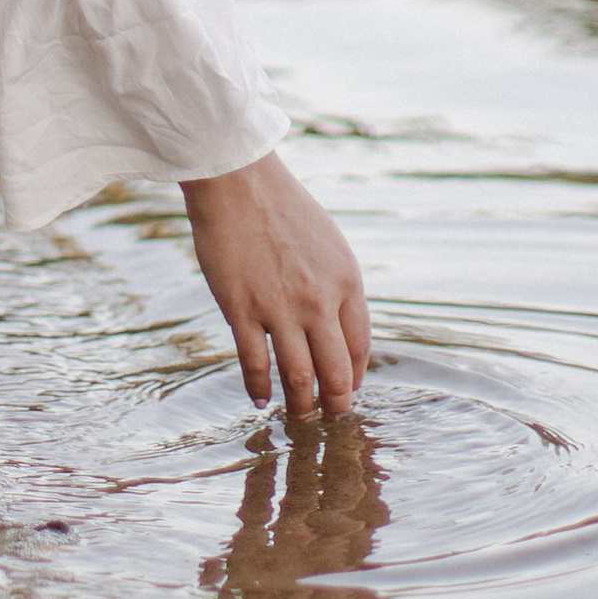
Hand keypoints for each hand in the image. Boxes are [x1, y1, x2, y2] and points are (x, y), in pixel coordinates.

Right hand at [180, 151, 369, 417]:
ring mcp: (280, 308)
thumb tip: (336, 327)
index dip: (353, 377)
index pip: (359, 347)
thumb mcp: (328, 245)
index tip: (346, 391)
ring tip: (299, 417)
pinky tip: (260, 399)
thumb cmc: (282, 207)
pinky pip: (255, 363)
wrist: (238, 181)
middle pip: (334, 373)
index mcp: (346, 282)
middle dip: (334, 404)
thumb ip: (336, 286)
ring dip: (300, 406)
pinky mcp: (242, 309)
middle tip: (329, 418)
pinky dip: (260, 388)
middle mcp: (318, 301)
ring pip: (298, 378)